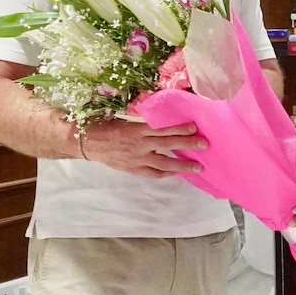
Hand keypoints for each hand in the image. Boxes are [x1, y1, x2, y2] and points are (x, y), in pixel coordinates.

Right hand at [79, 120, 206, 177]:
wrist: (91, 143)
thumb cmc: (110, 128)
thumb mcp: (128, 121)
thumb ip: (146, 124)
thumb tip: (165, 122)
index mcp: (138, 129)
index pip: (163, 128)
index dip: (179, 128)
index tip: (194, 127)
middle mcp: (140, 144)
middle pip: (168, 143)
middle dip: (188, 144)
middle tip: (204, 144)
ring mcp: (138, 159)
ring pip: (165, 163)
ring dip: (183, 165)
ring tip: (198, 167)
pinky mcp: (135, 169)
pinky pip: (154, 173)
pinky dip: (167, 173)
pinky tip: (177, 172)